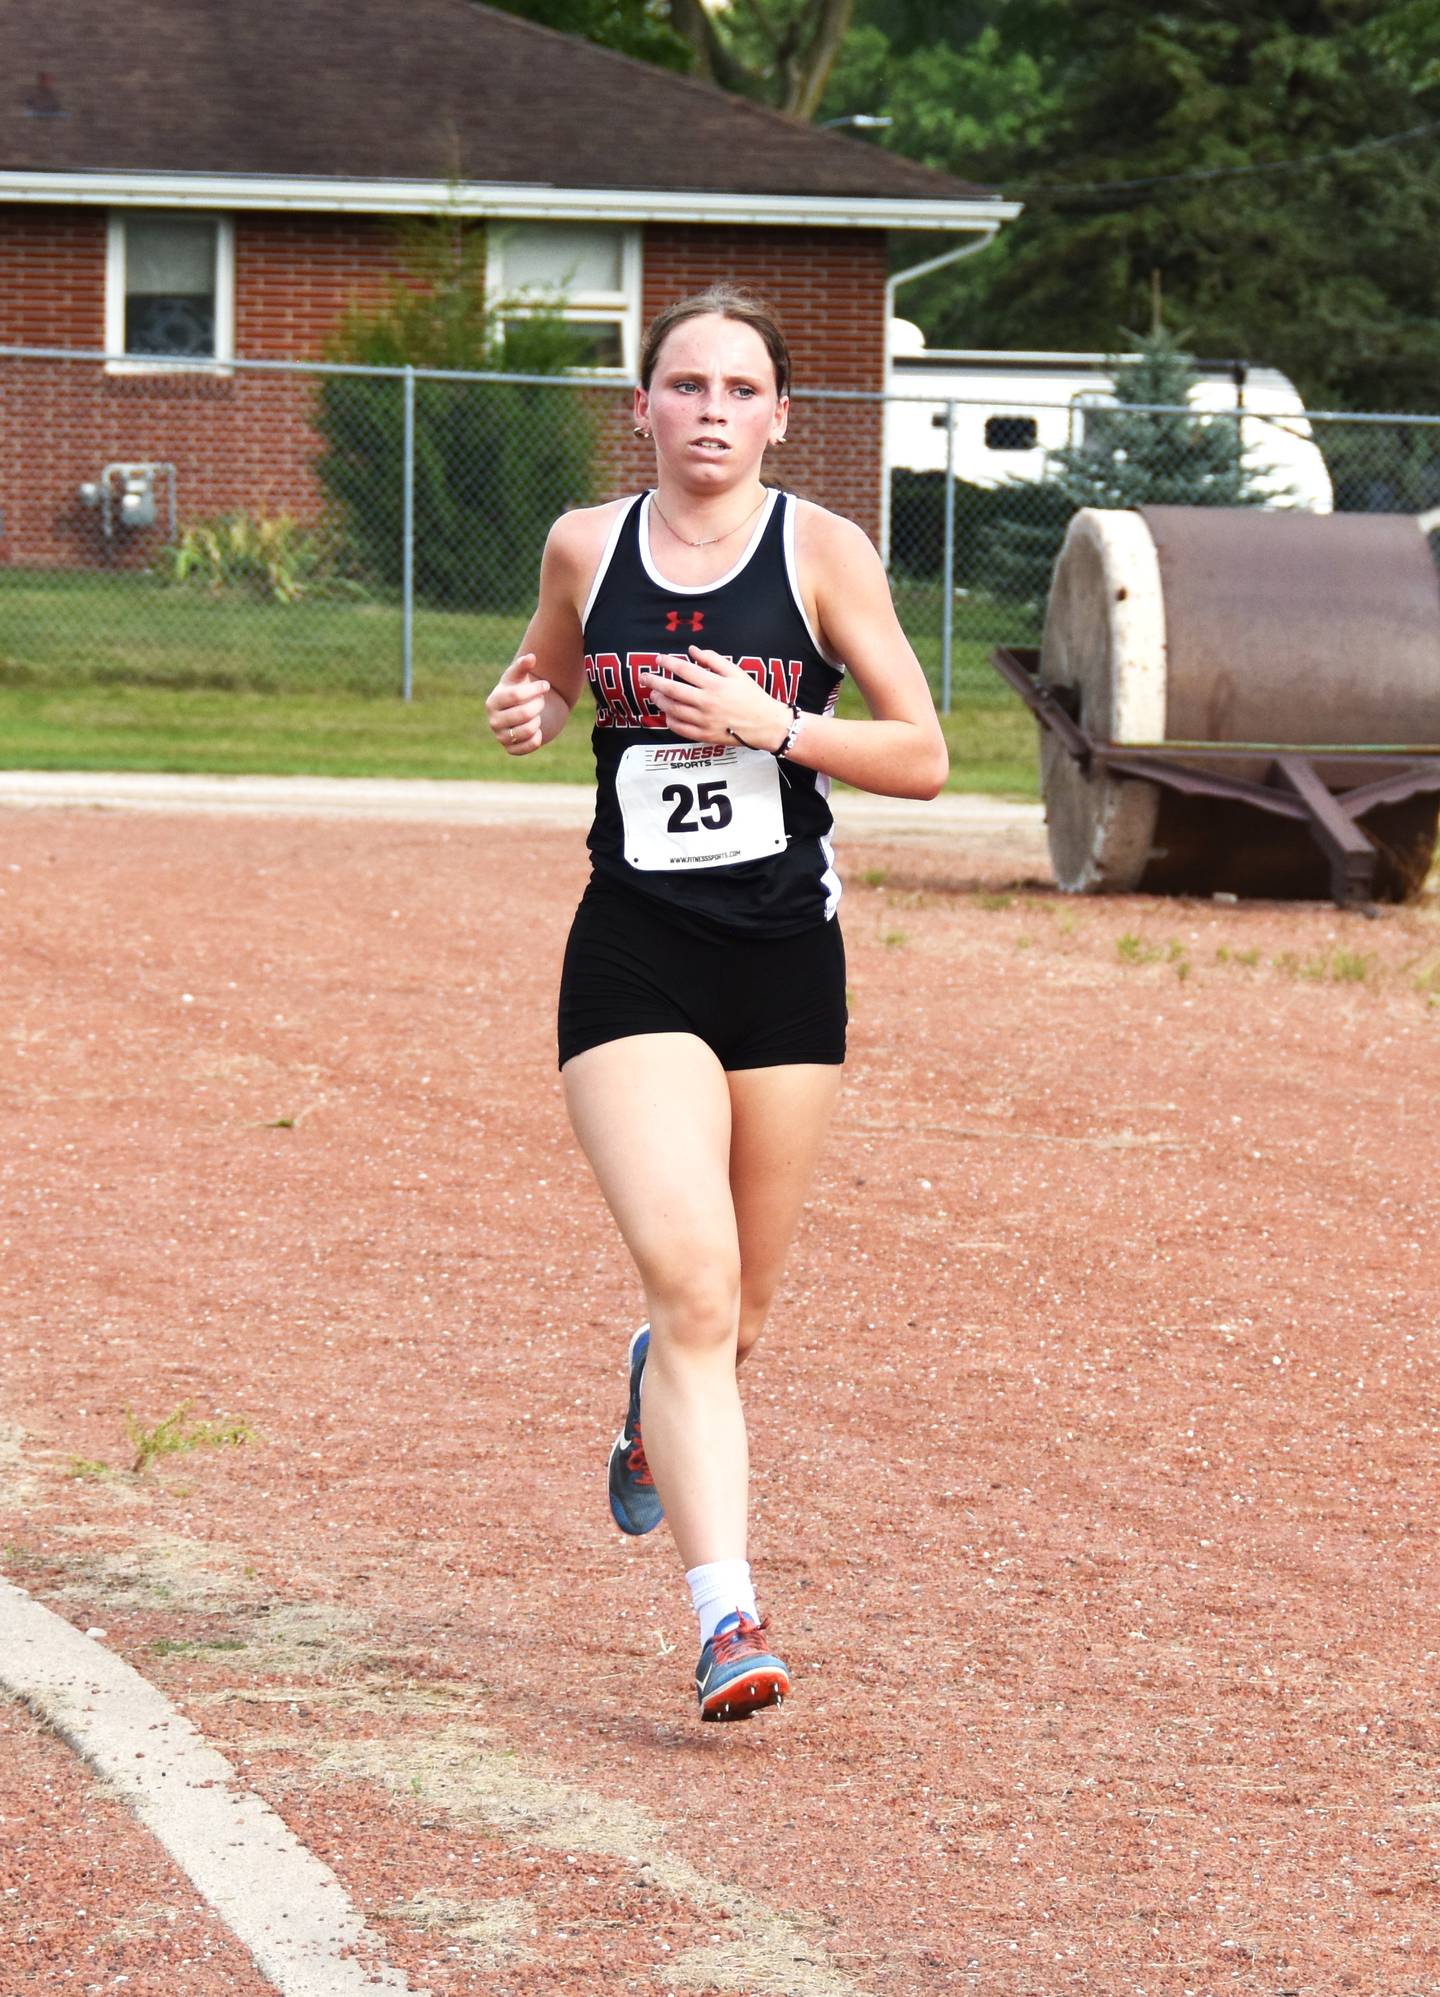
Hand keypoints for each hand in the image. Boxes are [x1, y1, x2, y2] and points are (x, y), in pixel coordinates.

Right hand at [485, 651, 549, 755]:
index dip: (535, 689)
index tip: (546, 685)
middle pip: (524, 714)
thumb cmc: (519, 690)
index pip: (516, 696)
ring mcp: (501, 736)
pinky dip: (537, 738)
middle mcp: (493, 721)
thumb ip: (523, 665)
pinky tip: (537, 729)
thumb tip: (531, 657)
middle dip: (538, 705)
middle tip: (541, 701)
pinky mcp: (511, 749)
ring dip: (538, 721)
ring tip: (537, 715)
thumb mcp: (520, 677)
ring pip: (527, 730)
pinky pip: (528, 746)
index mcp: (492, 702)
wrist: (520, 712)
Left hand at [638, 646, 787, 748]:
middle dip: (654, 681)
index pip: (683, 670)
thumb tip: (692, 651)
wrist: (765, 724)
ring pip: (673, 710)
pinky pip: (680, 729)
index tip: (658, 659)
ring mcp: (703, 721)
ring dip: (660, 701)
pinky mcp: (704, 736)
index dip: (667, 663)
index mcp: (714, 684)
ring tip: (654, 694)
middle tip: (643, 677)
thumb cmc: (751, 696)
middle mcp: (706, 702)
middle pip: (672, 690)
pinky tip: (667, 714)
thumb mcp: (736, 672)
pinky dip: (670, 720)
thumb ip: (713, 660)